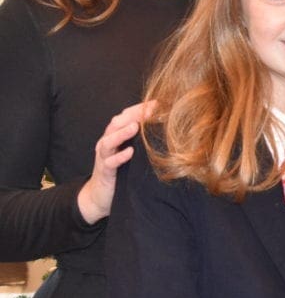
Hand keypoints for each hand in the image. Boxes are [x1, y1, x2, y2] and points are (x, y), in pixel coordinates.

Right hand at [76, 100, 154, 223]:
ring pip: (109, 140)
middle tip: (150, 110)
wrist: (101, 195)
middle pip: (117, 123)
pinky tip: (130, 152)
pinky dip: (119, 156)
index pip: (128, 115)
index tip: (160, 102)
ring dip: (122, 132)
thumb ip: (145, 139)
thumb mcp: (134, 151)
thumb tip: (170, 127)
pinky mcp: (103, 171)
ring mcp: (104, 155)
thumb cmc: (122, 169)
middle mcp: (108, 141)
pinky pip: (109, 162)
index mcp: (117, 134)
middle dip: (133, 115)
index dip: (142, 108)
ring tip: (136, 127)